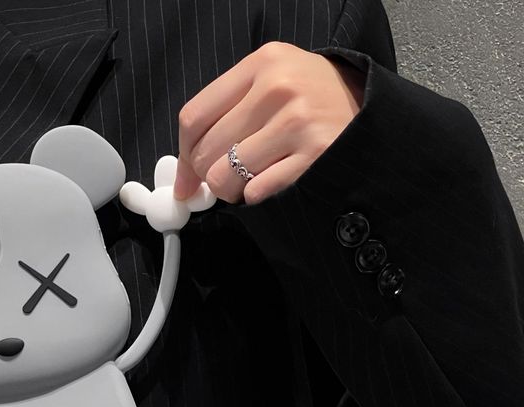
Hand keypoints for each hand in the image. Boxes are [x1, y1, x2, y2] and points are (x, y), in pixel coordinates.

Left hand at [173, 41, 365, 205]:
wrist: (370, 109)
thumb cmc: (311, 100)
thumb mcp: (271, 83)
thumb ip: (226, 114)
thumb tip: (185, 174)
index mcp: (261, 65)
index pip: (194, 117)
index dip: (183, 156)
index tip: (186, 178)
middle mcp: (278, 89)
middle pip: (206, 152)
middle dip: (207, 176)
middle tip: (224, 179)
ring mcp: (297, 123)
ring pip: (225, 177)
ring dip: (230, 190)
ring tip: (248, 181)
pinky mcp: (313, 156)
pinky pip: (257, 191)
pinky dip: (257, 195)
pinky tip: (273, 180)